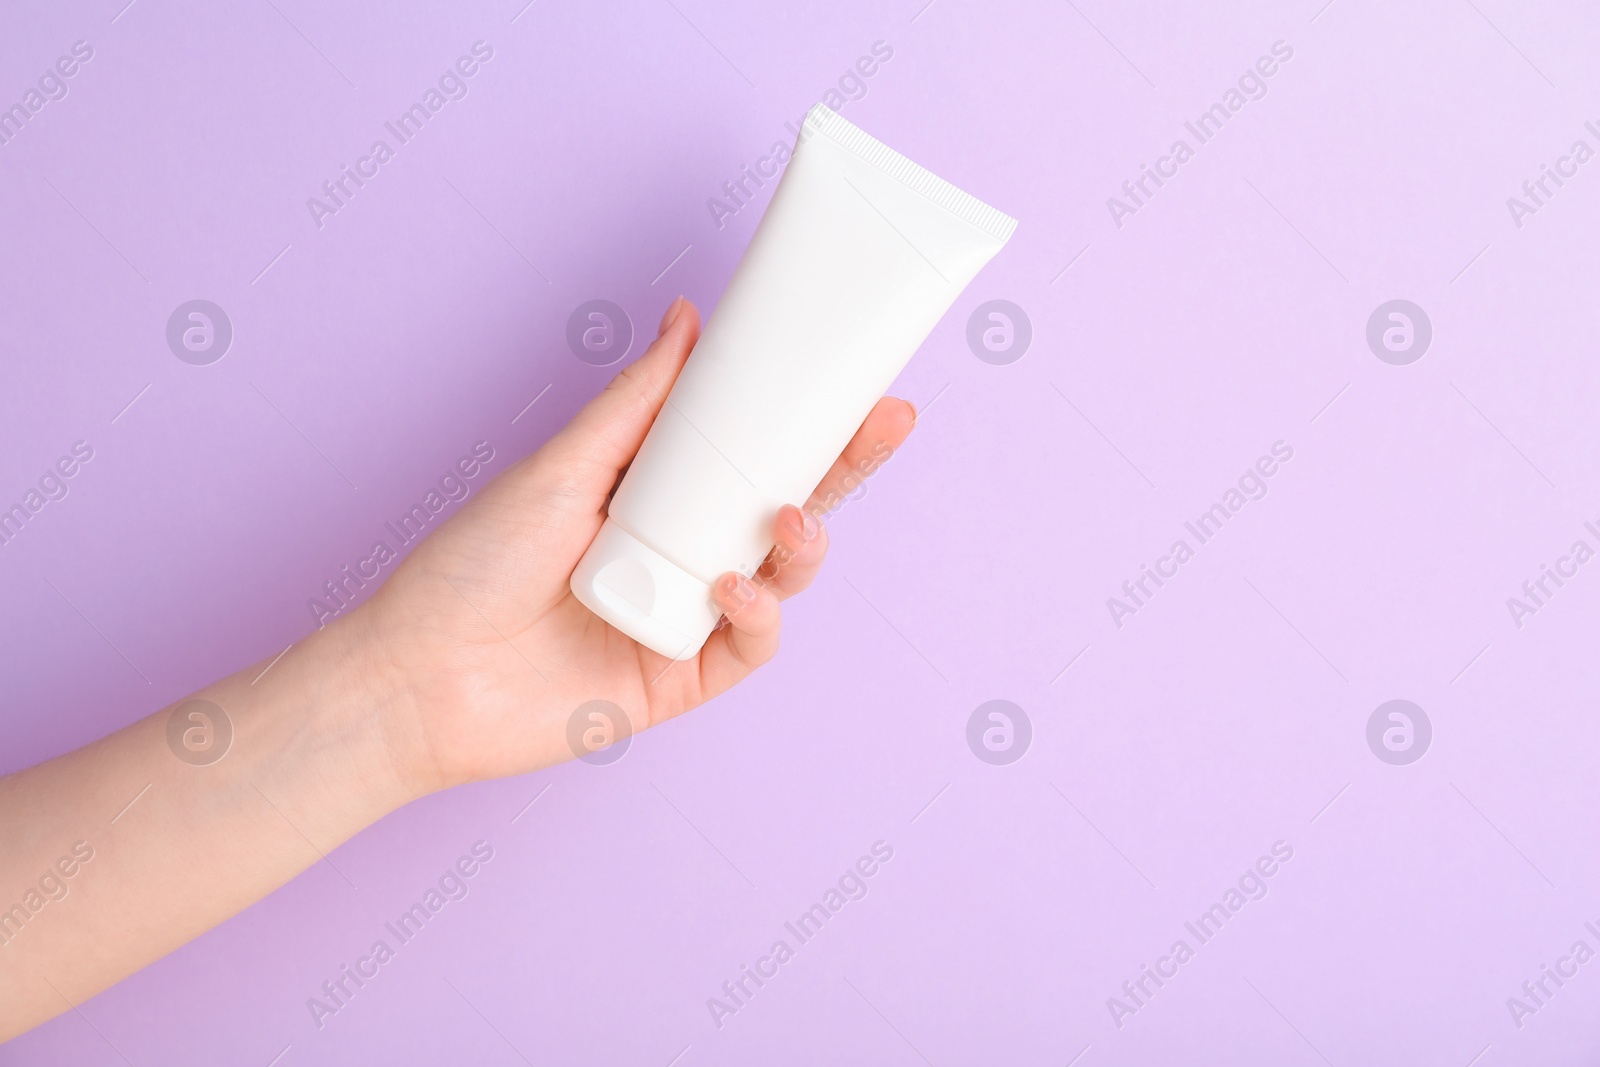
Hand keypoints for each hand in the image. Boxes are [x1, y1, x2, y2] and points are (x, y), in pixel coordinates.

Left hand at [356, 296, 916, 795]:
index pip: (750, 453)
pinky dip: (755, 615)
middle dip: (842, 469)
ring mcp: (688, 616)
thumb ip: (635, 405)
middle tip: (883, 425)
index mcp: (657, 496)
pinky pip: (749, 645)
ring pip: (781, 578)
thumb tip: (688, 322)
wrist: (419, 676)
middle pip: (785, 508)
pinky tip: (730, 588)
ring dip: (803, 545)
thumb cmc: (472, 567)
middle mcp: (682, 552)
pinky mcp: (683, 678)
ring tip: (791, 520)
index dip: (809, 421)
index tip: (858, 381)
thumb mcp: (561, 468)